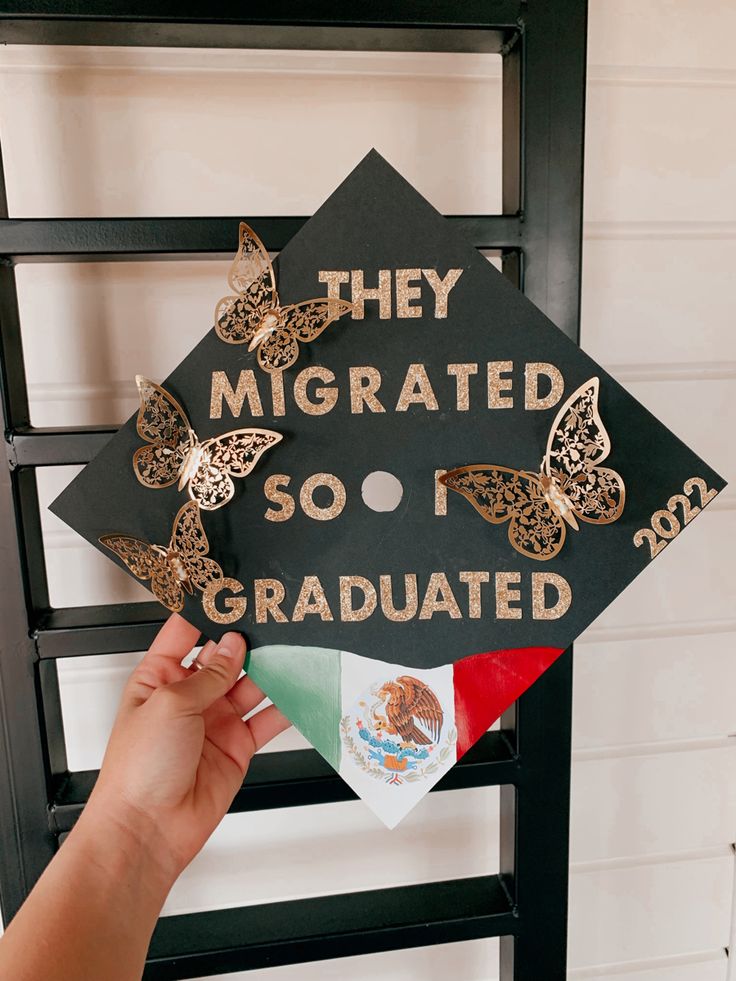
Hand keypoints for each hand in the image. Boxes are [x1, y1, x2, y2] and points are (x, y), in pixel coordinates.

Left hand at [84, 614, 289, 887]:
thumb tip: (233, 644)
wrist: (149, 829)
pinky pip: (266, 718)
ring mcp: (215, 721)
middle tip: (273, 622)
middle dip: (248, 640)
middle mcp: (188, 696)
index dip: (208, 612)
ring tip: (293, 651)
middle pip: (226, 656)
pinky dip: (285, 706)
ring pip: (251, 684)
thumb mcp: (172, 703)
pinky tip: (298, 691)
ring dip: (270, 670)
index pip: (186, 632)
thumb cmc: (138, 770)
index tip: (233, 594)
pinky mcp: (237, 746)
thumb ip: (209, 673)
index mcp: (159, 677)